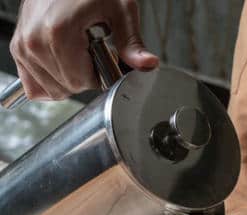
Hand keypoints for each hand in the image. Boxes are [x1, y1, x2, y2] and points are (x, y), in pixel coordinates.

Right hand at [10, 0, 158, 99]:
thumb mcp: (120, 10)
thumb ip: (131, 43)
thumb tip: (148, 64)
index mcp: (58, 33)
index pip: (80, 82)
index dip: (100, 76)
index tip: (104, 57)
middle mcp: (34, 41)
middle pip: (67, 87)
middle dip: (86, 77)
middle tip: (91, 51)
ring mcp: (23, 46)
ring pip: (51, 90)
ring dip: (69, 79)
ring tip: (77, 52)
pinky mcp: (17, 49)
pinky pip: (33, 85)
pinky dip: (51, 81)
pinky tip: (64, 65)